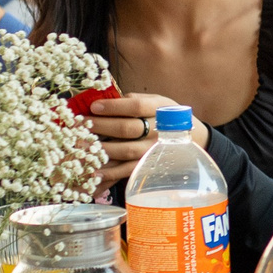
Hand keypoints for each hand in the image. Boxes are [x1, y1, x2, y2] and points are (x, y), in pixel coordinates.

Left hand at [88, 92, 204, 194]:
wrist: (192, 138)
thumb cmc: (164, 116)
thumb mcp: (155, 101)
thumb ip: (132, 99)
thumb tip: (101, 100)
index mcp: (160, 109)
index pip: (136, 106)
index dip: (114, 107)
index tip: (93, 106)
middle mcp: (159, 131)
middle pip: (128, 129)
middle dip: (101, 126)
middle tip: (81, 124)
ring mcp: (154, 150)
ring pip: (126, 150)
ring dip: (101, 148)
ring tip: (81, 145)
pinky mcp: (148, 166)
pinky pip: (127, 170)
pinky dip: (109, 173)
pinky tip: (92, 171)